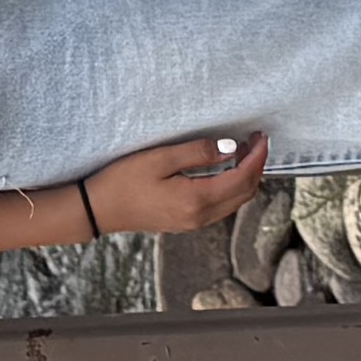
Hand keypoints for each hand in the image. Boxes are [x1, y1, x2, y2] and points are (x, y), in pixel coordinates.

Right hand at [86, 128, 269, 236]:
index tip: (261, 137)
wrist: (99, 210)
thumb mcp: (159, 159)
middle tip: (256, 141)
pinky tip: (225, 170)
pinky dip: (232, 188)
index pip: (242, 179)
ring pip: (235, 202)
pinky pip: (221, 206)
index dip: (257, 157)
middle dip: (256, 167)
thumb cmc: (123, 181)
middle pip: (245, 193)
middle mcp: (201, 216)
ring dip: (245, 178)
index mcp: (197, 200)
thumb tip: (229, 147)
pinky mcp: (186, 222)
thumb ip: (197, 153)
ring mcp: (194, 223)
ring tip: (244, 152)